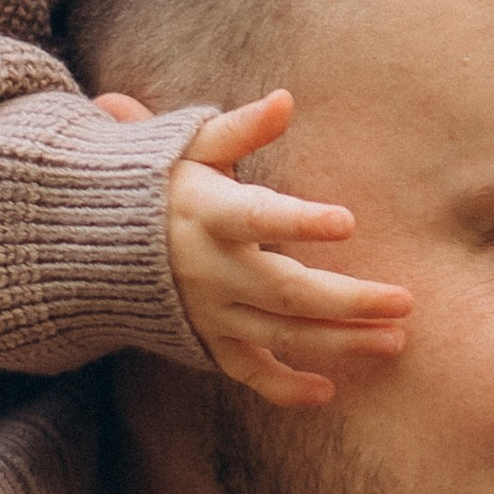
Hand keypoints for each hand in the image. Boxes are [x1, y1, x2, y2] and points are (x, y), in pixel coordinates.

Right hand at [116, 86, 412, 408]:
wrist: (89, 242)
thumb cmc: (158, 182)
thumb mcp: (191, 146)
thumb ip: (240, 129)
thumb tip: (285, 101)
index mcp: (209, 213)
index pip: (258, 217)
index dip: (300, 221)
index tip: (348, 221)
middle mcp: (210, 269)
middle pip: (287, 291)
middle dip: (349, 301)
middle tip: (404, 302)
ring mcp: (209, 311)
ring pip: (281, 335)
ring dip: (339, 343)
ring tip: (394, 340)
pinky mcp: (206, 340)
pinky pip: (246, 373)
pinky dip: (283, 388)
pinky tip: (328, 392)